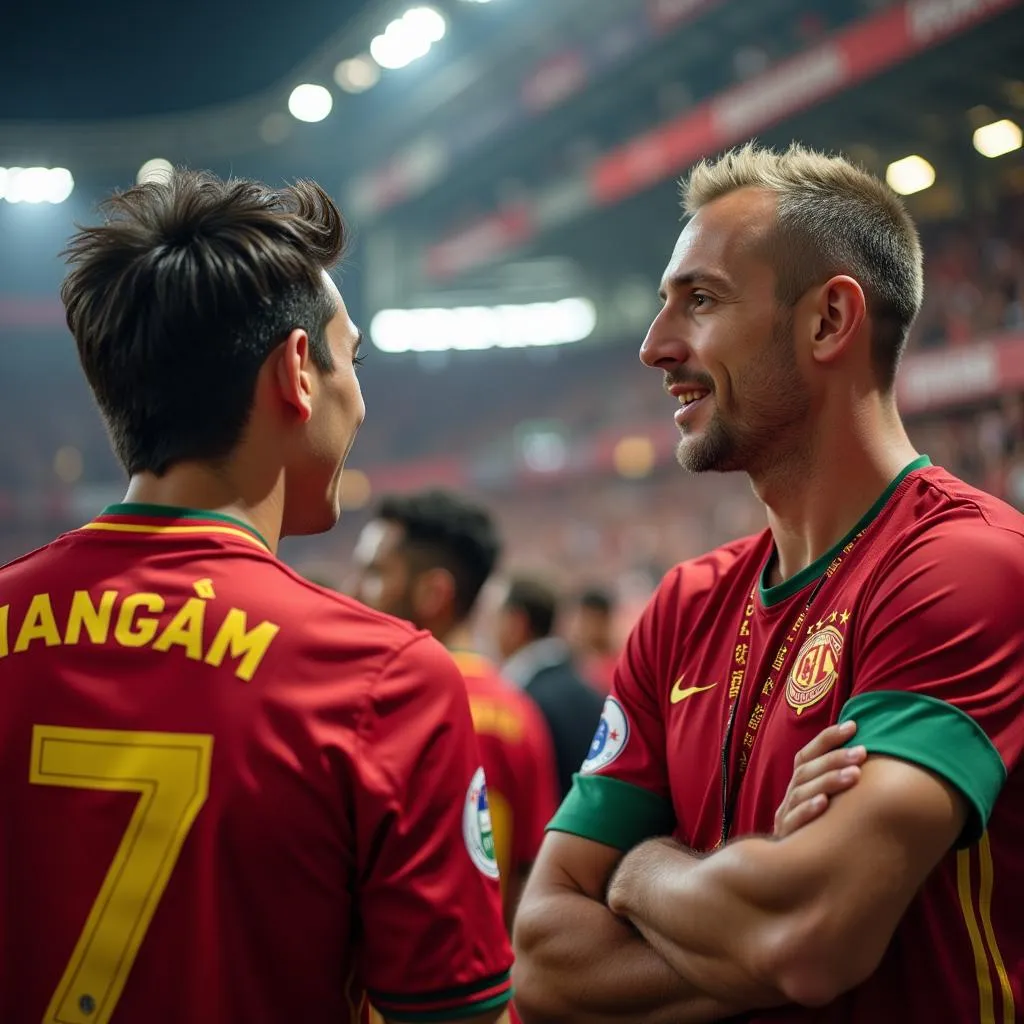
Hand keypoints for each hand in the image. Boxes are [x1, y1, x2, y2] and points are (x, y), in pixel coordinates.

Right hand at [773, 721, 865, 838]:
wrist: (794, 871)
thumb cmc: (824, 832)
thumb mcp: (828, 805)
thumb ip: (839, 784)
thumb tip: (873, 756)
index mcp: (799, 784)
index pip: (806, 754)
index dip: (827, 738)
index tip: (853, 726)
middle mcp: (790, 796)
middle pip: (806, 770)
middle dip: (834, 758)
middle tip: (862, 752)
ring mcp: (786, 816)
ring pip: (802, 791)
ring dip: (828, 780)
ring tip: (854, 775)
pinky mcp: (786, 837)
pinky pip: (794, 820)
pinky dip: (808, 810)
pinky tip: (825, 803)